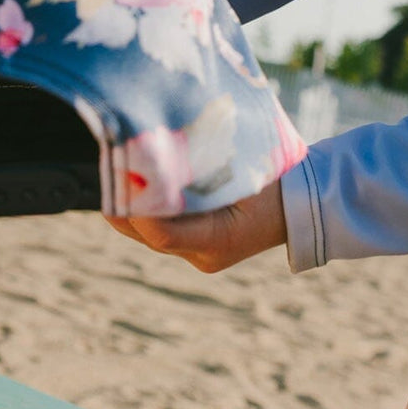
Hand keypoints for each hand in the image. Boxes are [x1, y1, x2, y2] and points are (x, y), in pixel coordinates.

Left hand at [106, 181, 287, 272]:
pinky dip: (147, 206)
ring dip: (131, 203)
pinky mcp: (194, 247)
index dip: (137, 204)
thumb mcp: (244, 170)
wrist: (301, 203)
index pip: (160, 232)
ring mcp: (197, 255)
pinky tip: (134, 178)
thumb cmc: (275, 180)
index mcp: (218, 240)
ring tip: (115, 166)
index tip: (122, 170)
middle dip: (123, 200)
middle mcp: (202, 255)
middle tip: (107, 163)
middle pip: (144, 234)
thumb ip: (203, 169)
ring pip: (147, 233)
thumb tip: (159, 153)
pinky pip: (160, 229)